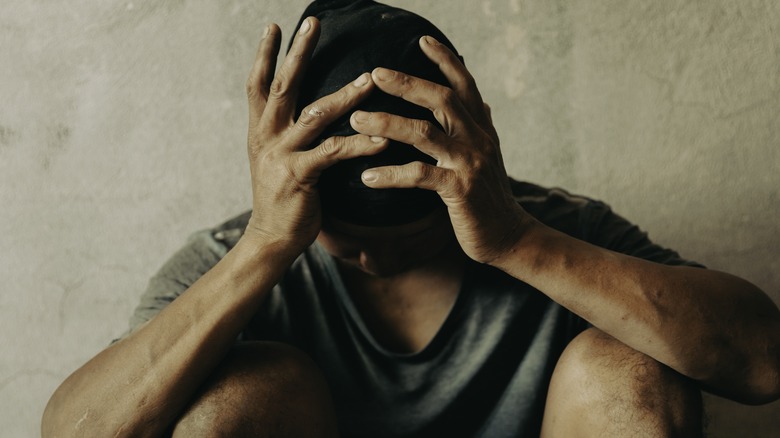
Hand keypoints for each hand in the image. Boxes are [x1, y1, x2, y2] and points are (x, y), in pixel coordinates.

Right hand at [243, 18, 386, 254]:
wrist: (270, 238)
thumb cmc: (282, 197)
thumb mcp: (275, 158)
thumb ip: (287, 133)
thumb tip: (304, 110)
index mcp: (260, 130)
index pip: (258, 83)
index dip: (265, 54)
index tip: (275, 26)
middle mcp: (266, 136)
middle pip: (282, 86)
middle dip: (298, 53)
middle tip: (314, 23)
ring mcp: (280, 155)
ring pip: (314, 114)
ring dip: (344, 95)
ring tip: (369, 78)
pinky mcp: (298, 176)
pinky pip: (333, 153)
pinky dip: (359, 143)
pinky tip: (383, 138)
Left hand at [349, 35, 530, 264]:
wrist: (509, 237)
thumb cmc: (490, 198)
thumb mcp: (490, 157)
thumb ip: (481, 128)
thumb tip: (483, 102)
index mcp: (482, 129)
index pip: (465, 85)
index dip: (446, 60)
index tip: (423, 40)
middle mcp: (478, 139)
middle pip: (441, 100)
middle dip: (406, 83)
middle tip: (374, 74)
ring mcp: (469, 163)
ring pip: (424, 133)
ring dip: (387, 123)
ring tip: (356, 120)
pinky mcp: (459, 190)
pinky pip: (419, 176)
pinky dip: (390, 174)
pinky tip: (367, 177)